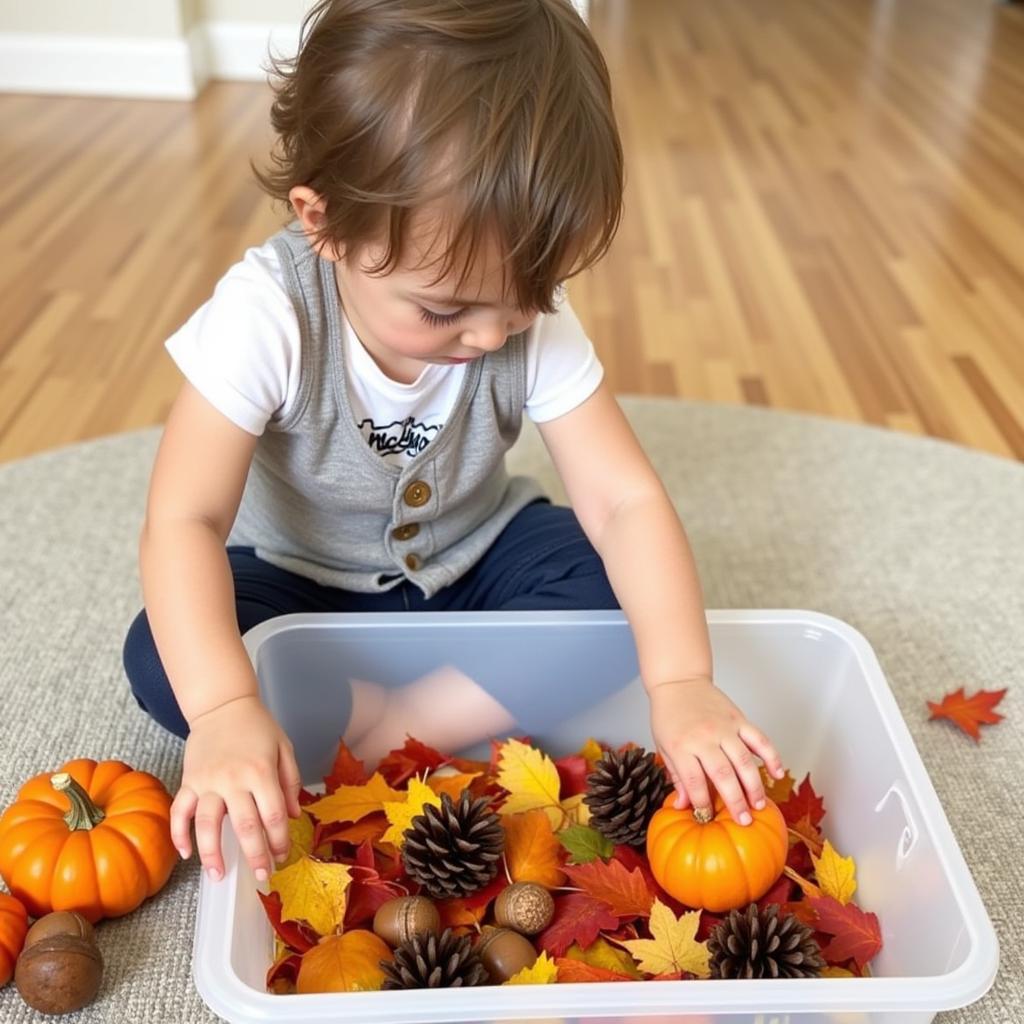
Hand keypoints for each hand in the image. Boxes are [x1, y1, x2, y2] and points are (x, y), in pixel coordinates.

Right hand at [171, 695, 302, 881]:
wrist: (223, 705)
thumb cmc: (257, 726)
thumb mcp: (284, 748)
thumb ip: (291, 782)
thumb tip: (293, 816)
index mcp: (261, 772)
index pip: (273, 815)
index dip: (279, 840)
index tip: (281, 855)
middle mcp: (234, 779)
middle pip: (245, 826)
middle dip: (254, 856)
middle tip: (262, 875)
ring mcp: (208, 781)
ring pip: (207, 824)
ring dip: (212, 854)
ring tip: (219, 876)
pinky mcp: (189, 781)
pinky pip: (179, 811)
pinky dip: (178, 834)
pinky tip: (186, 853)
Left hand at [648, 676, 784, 826]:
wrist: (679, 682)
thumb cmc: (669, 716)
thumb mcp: (664, 747)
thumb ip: (677, 777)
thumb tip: (683, 806)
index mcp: (681, 746)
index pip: (694, 781)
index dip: (702, 802)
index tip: (708, 817)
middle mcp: (704, 737)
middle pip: (723, 774)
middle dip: (735, 801)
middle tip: (744, 821)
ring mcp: (724, 727)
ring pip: (744, 760)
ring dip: (754, 785)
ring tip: (759, 805)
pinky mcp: (739, 718)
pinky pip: (759, 739)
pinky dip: (770, 756)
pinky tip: (777, 773)